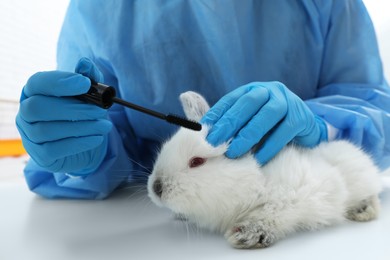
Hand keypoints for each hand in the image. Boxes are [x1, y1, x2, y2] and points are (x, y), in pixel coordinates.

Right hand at [16, 58, 112, 173]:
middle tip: (101, 111)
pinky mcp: (40, 155)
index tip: (85, 83)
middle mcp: (26, 112)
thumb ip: (87, 78)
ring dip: (81, 127)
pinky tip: (97, 138)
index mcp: (35, 92)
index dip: (59, 82)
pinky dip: (79, 143)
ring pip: (47, 130)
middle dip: (73, 109)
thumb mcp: (88, 94)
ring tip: (105, 125)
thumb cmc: (81, 113)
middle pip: (38, 108)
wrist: (83, 144)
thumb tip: (86, 64)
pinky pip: (54, 149)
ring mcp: (30, 135)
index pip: (37, 82)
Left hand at [201, 81, 326, 164]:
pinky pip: (283, 132)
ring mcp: (287, 101)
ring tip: (232, 152)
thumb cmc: (271, 126)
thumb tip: (205, 136)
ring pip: (265, 116)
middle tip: (213, 142)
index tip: (202, 131)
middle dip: (228, 124)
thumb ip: (232, 125)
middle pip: (247, 104)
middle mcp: (269, 91)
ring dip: (247, 135)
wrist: (306, 127)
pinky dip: (269, 147)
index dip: (216, 114)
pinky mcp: (300, 117)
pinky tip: (258, 159)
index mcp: (252, 90)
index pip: (231, 99)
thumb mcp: (250, 121)